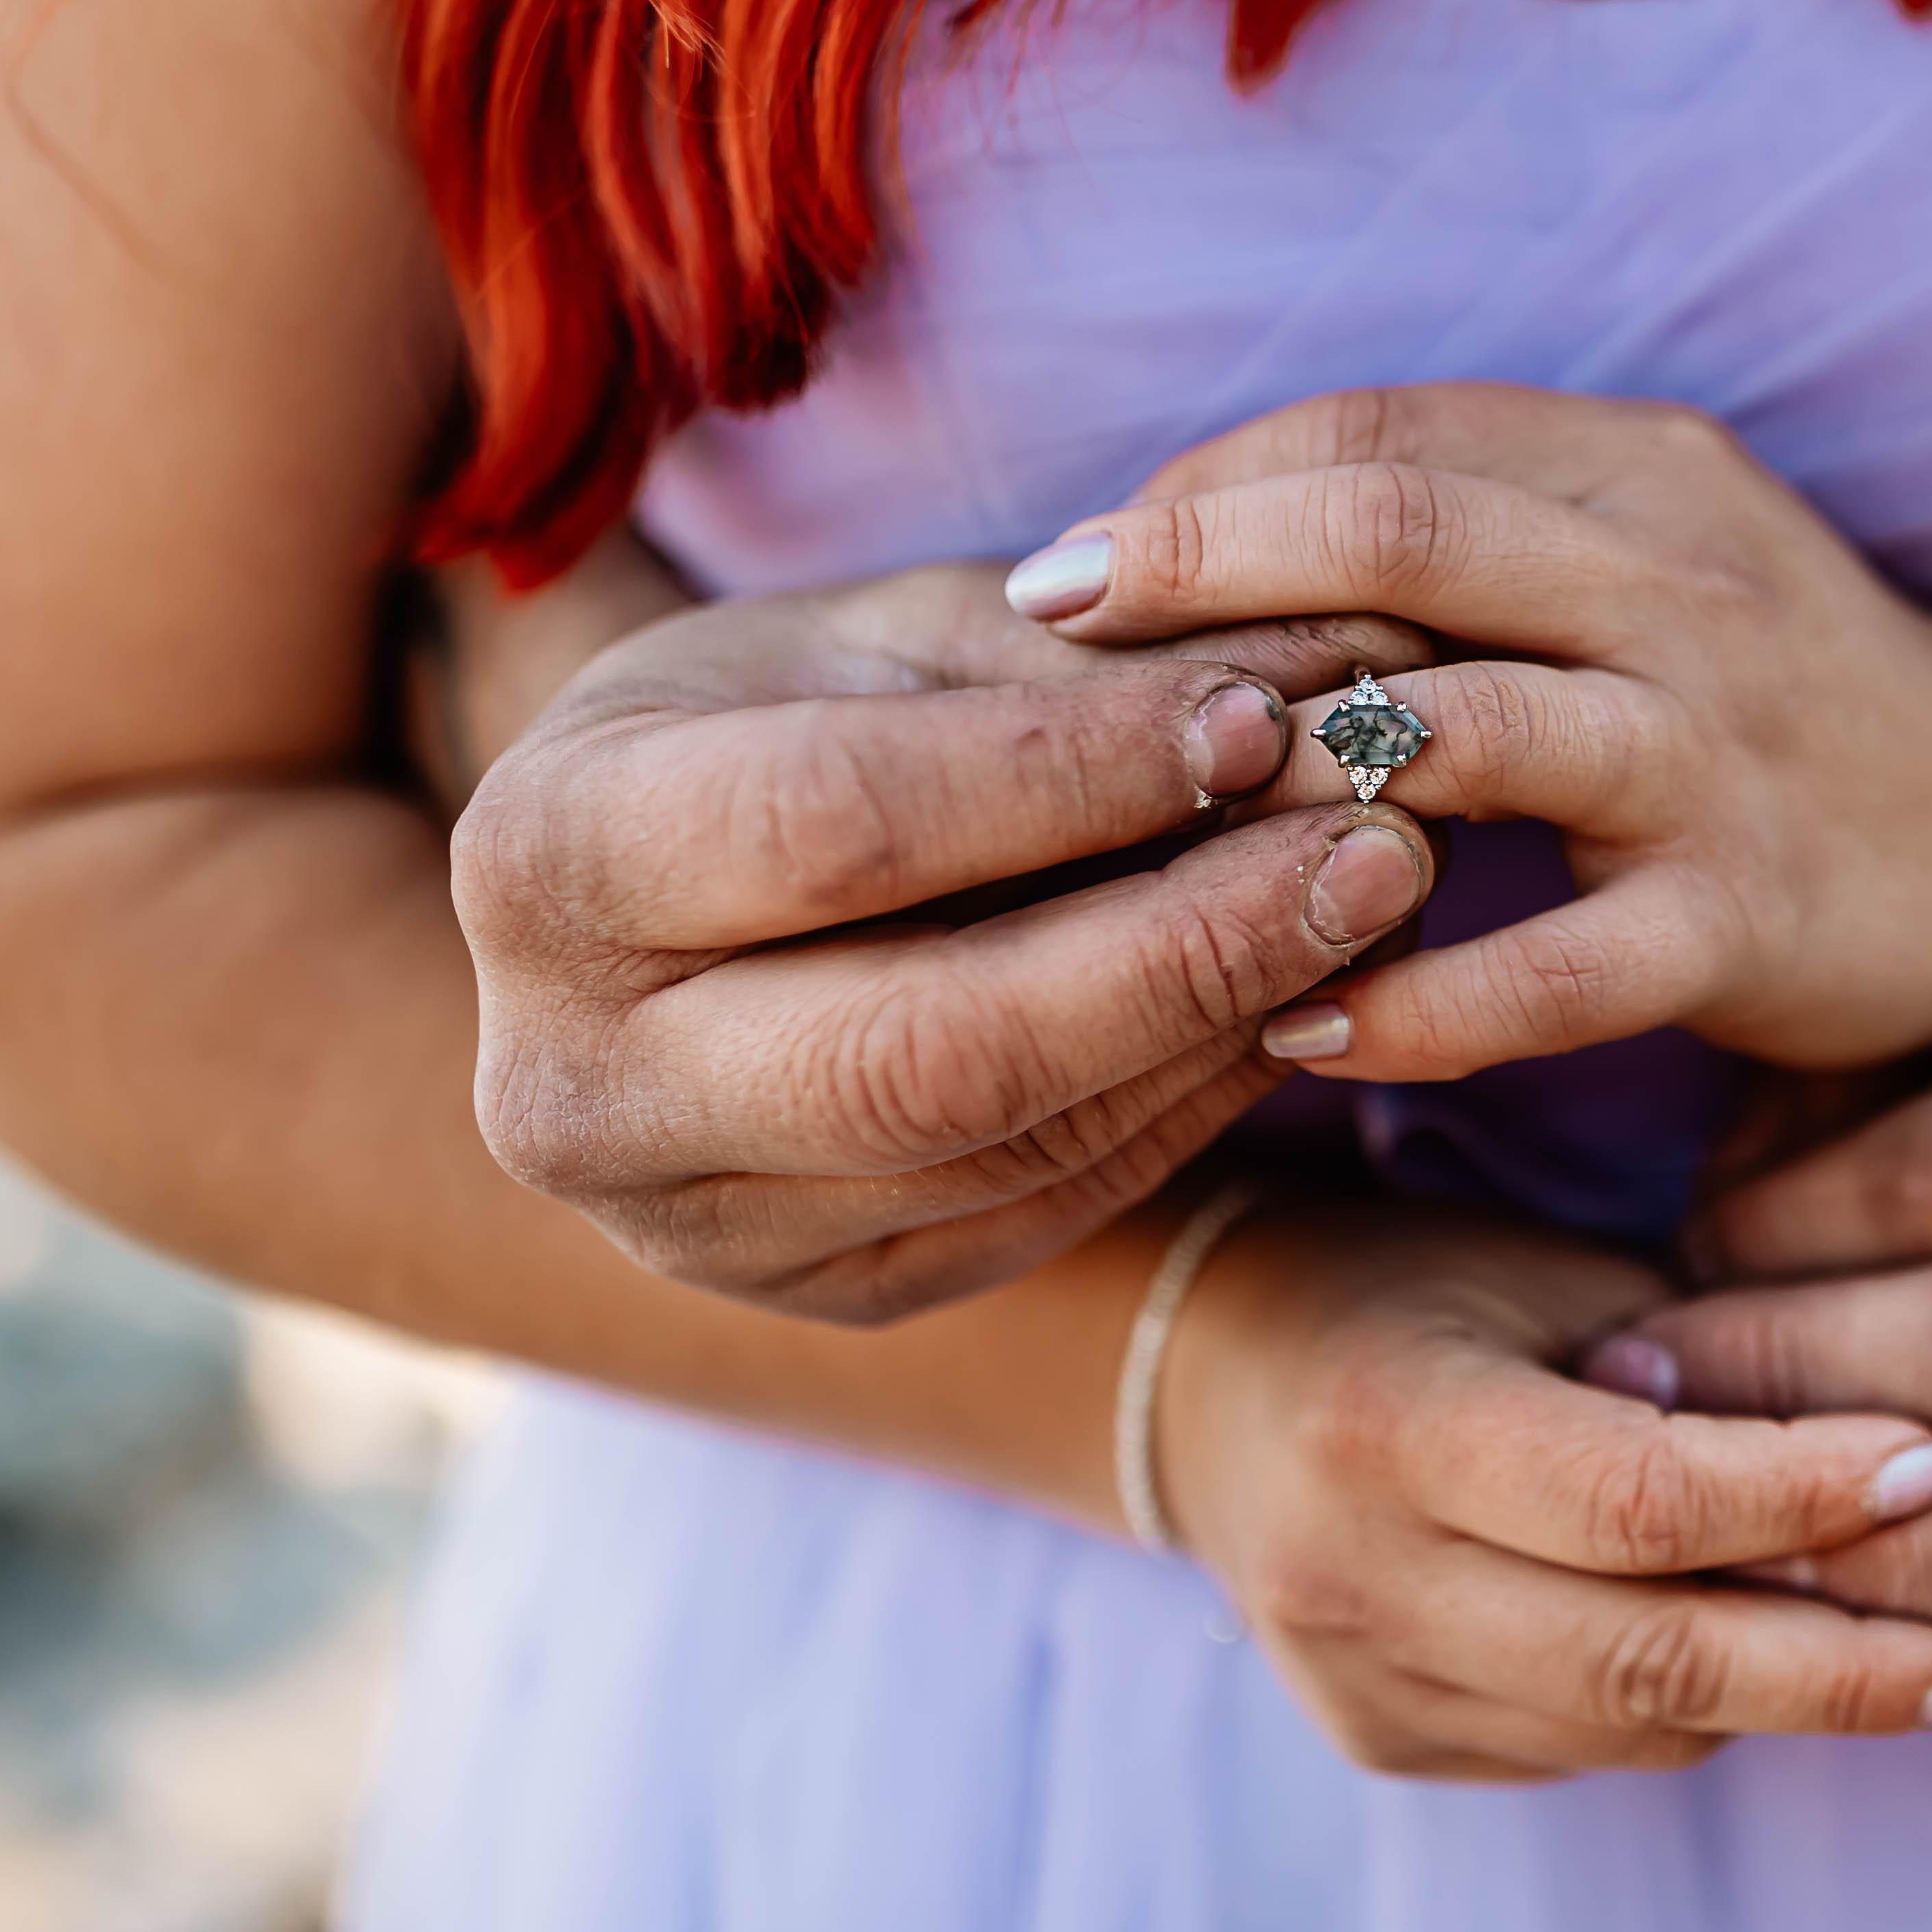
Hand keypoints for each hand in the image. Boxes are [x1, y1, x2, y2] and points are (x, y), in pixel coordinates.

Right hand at [450, 558, 1457, 1321]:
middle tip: (1382, 845)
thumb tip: (1341, 654)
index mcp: (548, 856)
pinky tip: (1306, 1000)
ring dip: (1224, 1025)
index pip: (835, 826)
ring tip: (1383, 902)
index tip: (1261, 713)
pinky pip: (1042, 1209)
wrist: (676, 903)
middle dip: (1184, 943)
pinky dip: (1194, 1100)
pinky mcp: (824, 1295)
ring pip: (1006, 1148)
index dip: (1066, 775)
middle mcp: (580, 1080)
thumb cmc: (793, 715)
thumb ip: (1092, 653)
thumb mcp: (898, 636)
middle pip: (928, 1044)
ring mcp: (693, 1224)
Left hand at [1003, 382, 1931, 1080]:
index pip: (1380, 430)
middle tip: (1037, 634)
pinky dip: (1407, 1001)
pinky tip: (1291, 1027)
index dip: (1205, 487)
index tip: (1073, 565)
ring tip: (1131, 834)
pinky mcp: (1747, 921)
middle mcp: (1680, 585)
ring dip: (1271, 774)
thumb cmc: (1776, 697)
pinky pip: (1549, 969)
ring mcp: (1717, 754)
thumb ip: (1471, 531)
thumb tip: (1202, 538)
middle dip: (1189, 572)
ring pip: (1457, 726)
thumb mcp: (1647, 557)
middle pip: (1395, 526)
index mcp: (1641, 475)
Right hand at [1152, 1201, 1931, 1779]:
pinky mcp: (1390, 1748)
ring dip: (1798, 1693)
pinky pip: (1594, 1751)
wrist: (1214, 1386)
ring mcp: (1360, 1686)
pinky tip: (1777, 1649)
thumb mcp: (1552, 1276)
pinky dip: (1703, 1708)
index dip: (1801, 1494)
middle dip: (1851, 1667)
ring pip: (1638, 1729)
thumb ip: (1702, 1367)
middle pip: (1648, 1659)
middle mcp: (1352, 1576)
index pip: (1634, 1500)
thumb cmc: (1423, 1289)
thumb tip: (1906, 1460)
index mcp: (1384, 1422)